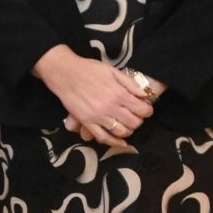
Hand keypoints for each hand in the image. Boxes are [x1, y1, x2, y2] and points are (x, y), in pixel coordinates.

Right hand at [38, 47, 153, 144]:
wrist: (65, 73)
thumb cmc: (89, 69)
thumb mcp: (112, 71)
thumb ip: (129, 84)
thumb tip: (144, 95)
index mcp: (118, 93)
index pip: (141, 109)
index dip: (147, 111)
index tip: (146, 109)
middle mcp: (110, 107)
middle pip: (134, 123)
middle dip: (139, 120)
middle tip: (136, 116)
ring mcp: (98, 117)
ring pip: (121, 132)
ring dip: (128, 130)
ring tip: (127, 124)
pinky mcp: (88, 123)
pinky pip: (104, 137)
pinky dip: (115, 142)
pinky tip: (121, 142)